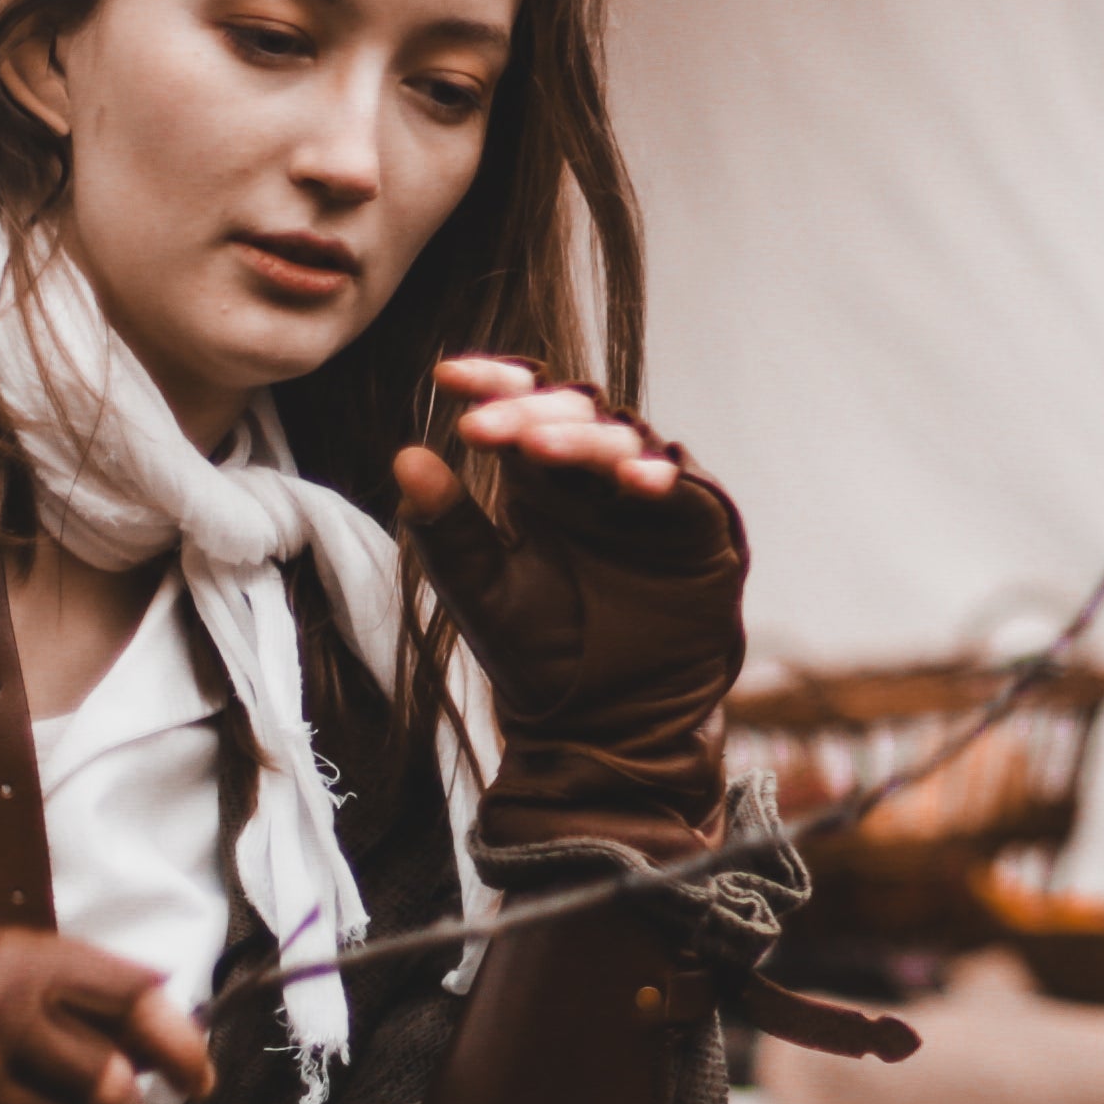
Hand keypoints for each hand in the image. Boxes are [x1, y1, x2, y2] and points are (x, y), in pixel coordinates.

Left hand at [390, 357, 747, 838]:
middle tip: (484, 425)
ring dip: (583, 439)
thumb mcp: (480, 592)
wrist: (602, 727)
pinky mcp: (697, 531)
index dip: (492, 381)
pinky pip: (686, 490)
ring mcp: (649, 501)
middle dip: (530, 409)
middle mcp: (595, 479)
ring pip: (624, 440)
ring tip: (540, 448)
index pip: (522, 407)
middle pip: (573, 411)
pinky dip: (660, 478)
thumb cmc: (540, 657)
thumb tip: (406, 455)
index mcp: (542, 482)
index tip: (446, 375)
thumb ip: (446, 529)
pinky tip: (633, 482)